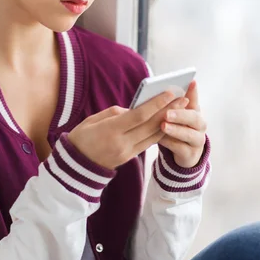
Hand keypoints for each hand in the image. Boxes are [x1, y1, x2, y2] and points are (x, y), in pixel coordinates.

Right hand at [67, 91, 186, 170]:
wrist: (75, 166)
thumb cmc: (81, 137)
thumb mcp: (94, 119)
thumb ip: (116, 113)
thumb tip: (135, 109)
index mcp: (111, 130)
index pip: (139, 115)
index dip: (156, 104)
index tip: (169, 93)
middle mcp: (122, 143)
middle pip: (151, 125)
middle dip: (169, 110)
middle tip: (184, 98)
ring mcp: (127, 152)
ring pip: (153, 135)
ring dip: (169, 121)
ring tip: (181, 109)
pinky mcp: (130, 158)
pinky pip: (149, 143)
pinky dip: (159, 132)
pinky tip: (168, 122)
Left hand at [158, 80, 206, 167]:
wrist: (184, 153)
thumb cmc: (178, 129)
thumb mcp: (177, 115)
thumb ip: (172, 103)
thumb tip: (163, 89)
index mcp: (195, 113)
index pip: (195, 100)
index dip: (194, 92)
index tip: (191, 82)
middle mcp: (199, 126)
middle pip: (194, 118)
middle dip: (180, 114)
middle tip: (167, 113)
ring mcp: (197, 140)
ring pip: (189, 135)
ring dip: (175, 130)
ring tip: (163, 126)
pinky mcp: (190, 154)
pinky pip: (180, 148)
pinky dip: (170, 143)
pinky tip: (159, 139)